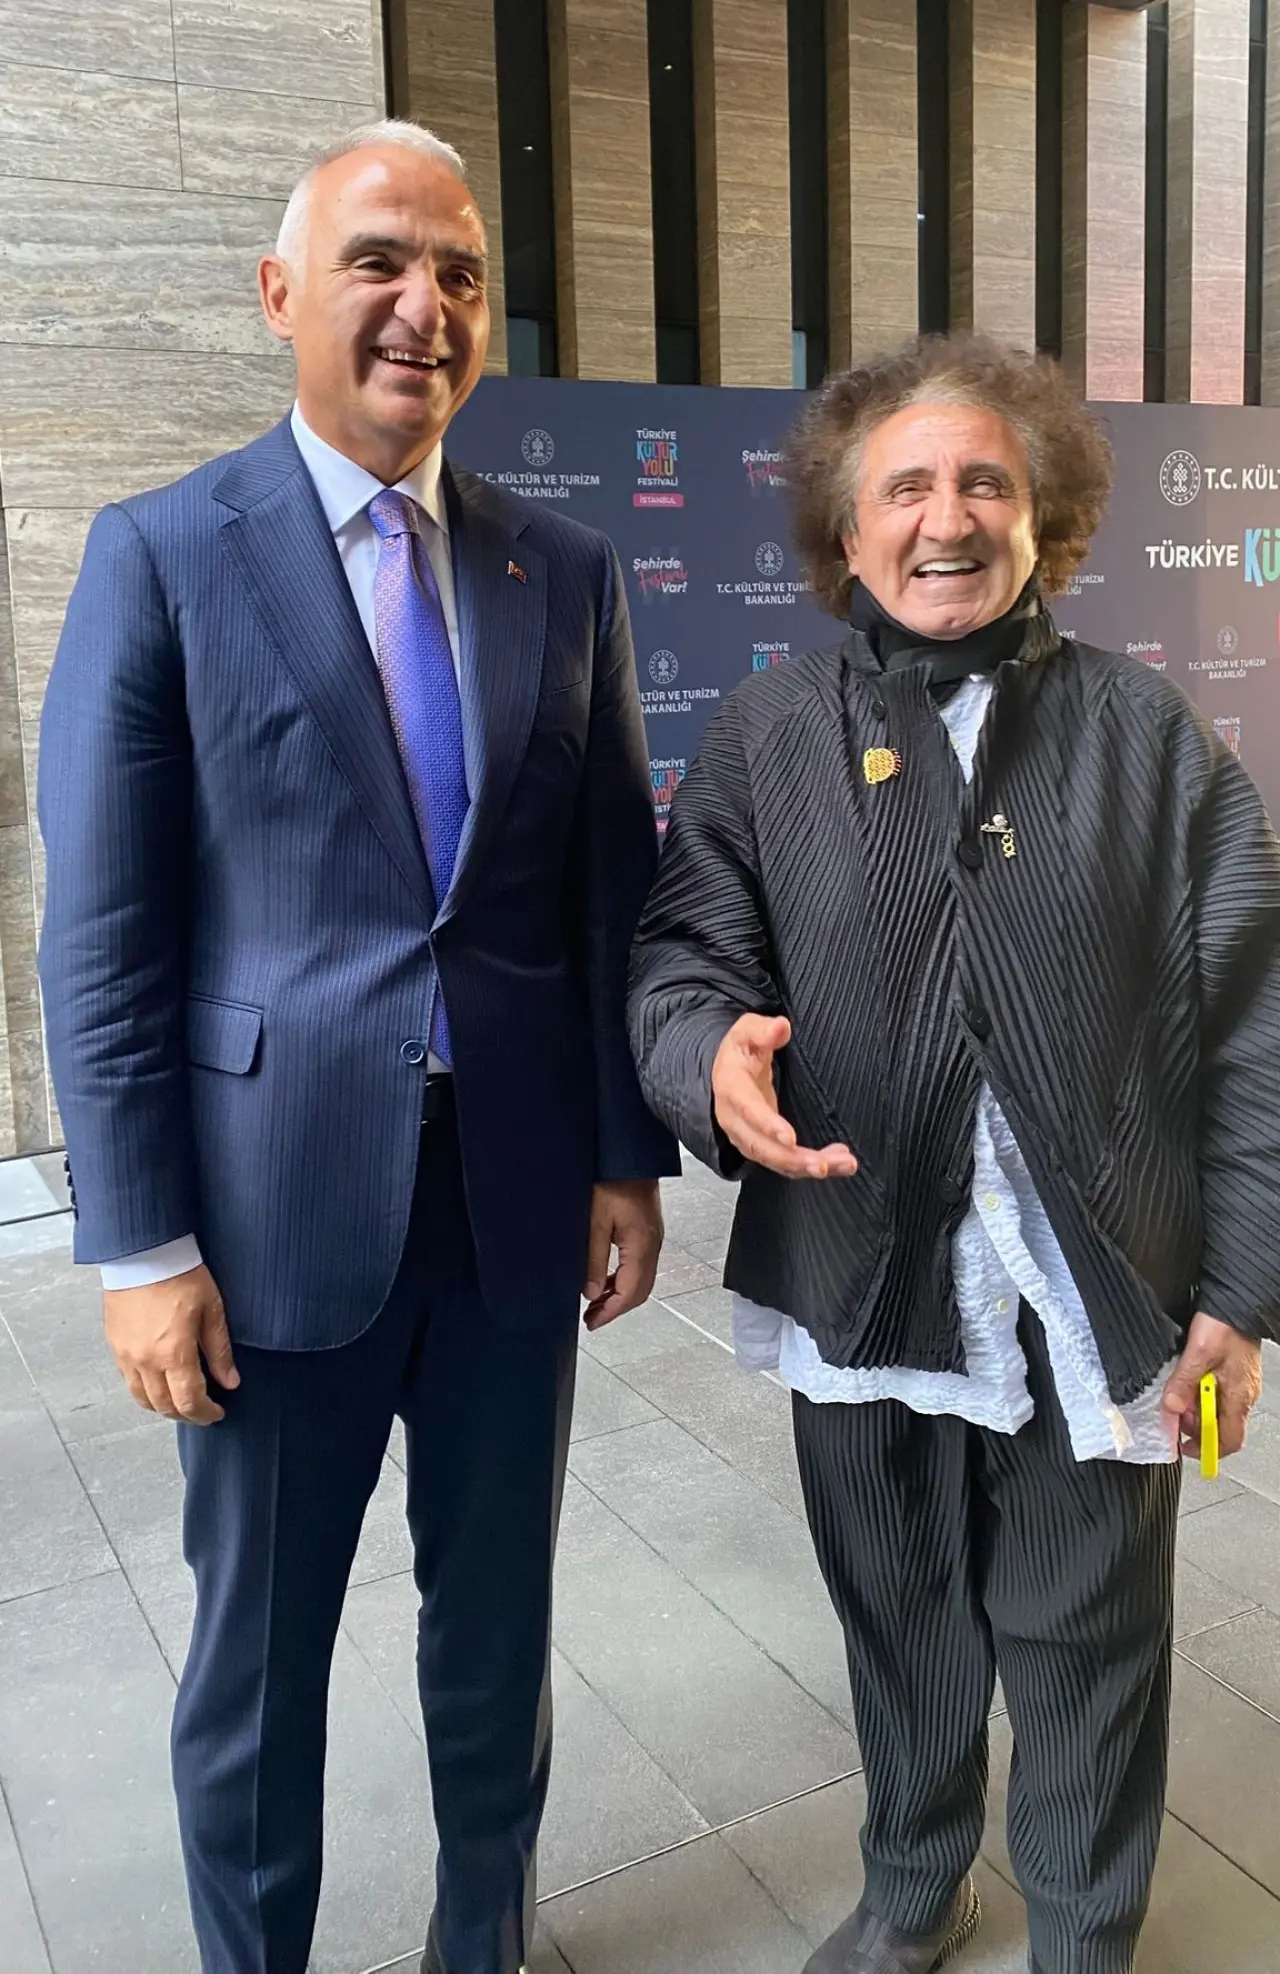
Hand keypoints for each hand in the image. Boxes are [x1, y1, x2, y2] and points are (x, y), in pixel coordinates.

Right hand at [104, 1264, 239, 1425]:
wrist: (143, 1253)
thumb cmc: (180, 1274)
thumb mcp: (212, 1310)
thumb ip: (220, 1350)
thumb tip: (230, 1381)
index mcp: (174, 1353)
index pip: (189, 1402)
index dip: (205, 1414)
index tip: (217, 1413)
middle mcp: (146, 1360)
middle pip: (164, 1406)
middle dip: (186, 1415)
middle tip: (201, 1411)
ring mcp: (126, 1355)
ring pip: (142, 1398)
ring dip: (163, 1407)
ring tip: (180, 1402)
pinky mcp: (114, 1345)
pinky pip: (128, 1380)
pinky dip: (144, 1390)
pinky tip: (158, 1382)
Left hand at [582, 1180, 663, 1331]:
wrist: (629, 1153)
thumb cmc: (612, 1179)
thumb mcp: (595, 1220)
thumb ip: (594, 1259)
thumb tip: (591, 1293)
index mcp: (641, 1245)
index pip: (630, 1292)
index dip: (611, 1312)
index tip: (593, 1323)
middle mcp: (653, 1245)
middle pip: (640, 1291)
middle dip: (616, 1308)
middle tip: (592, 1318)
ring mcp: (654, 1238)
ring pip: (642, 1280)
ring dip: (620, 1295)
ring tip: (595, 1303)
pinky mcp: (649, 1232)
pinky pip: (640, 1266)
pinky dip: (624, 1279)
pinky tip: (607, 1280)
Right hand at [711, 1014, 857, 1180]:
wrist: (728, 1069)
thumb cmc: (741, 1049)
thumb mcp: (747, 1030)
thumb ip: (762, 1030)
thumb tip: (781, 1027)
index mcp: (731, 1088)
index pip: (747, 1110)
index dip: (767, 1125)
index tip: (789, 1138)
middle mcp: (736, 1120)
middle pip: (760, 1147)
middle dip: (791, 1159)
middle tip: (822, 1165)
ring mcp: (749, 1136)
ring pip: (776, 1160)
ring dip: (807, 1166)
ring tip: (844, 1164)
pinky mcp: (764, 1146)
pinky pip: (786, 1162)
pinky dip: (811, 1165)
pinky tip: (838, 1163)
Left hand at [1161, 1311, 1262, 1458]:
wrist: (1237, 1303)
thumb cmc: (1224, 1326)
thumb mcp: (1198, 1354)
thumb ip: (1183, 1383)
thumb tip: (1171, 1408)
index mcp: (1239, 1397)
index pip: (1228, 1440)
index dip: (1205, 1449)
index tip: (1182, 1447)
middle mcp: (1243, 1396)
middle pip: (1218, 1426)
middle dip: (1193, 1423)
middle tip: (1173, 1410)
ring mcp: (1239, 1385)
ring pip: (1215, 1409)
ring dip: (1193, 1407)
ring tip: (1178, 1391)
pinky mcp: (1232, 1374)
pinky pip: (1215, 1394)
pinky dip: (1198, 1393)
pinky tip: (1186, 1380)